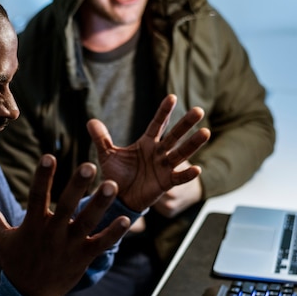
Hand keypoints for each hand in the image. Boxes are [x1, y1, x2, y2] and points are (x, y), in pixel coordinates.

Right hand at [0, 155, 129, 295]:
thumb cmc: (16, 263)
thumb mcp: (0, 239)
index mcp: (33, 225)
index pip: (36, 196)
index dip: (42, 177)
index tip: (49, 157)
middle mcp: (52, 233)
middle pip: (66, 206)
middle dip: (77, 186)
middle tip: (89, 166)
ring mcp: (69, 246)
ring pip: (88, 222)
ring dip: (100, 205)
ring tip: (112, 186)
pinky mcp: (83, 257)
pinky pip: (101, 244)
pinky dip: (113, 233)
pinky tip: (127, 220)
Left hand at [87, 94, 209, 211]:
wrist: (118, 198)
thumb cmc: (116, 175)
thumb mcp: (107, 155)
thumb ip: (101, 139)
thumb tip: (90, 121)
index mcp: (147, 143)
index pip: (157, 124)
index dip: (164, 112)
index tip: (172, 97)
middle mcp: (159, 153)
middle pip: (174, 135)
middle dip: (186, 123)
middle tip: (199, 110)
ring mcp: (164, 167)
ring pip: (181, 153)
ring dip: (193, 144)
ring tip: (206, 132)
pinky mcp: (166, 183)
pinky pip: (179, 178)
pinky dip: (187, 174)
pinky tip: (197, 169)